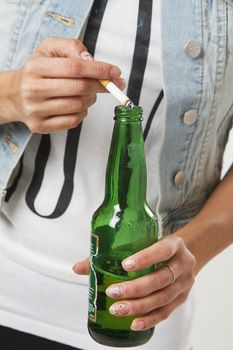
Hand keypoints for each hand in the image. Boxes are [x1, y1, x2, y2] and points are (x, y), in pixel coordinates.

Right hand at [3, 37, 123, 132]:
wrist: (15, 94)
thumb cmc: (37, 71)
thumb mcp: (49, 49)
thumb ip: (71, 47)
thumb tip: (90, 60)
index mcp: (36, 67)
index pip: (75, 67)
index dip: (100, 70)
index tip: (116, 73)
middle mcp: (33, 89)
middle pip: (79, 88)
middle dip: (100, 85)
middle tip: (109, 84)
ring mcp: (35, 110)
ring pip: (78, 106)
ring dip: (91, 99)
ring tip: (87, 93)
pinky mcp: (40, 126)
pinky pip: (72, 121)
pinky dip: (82, 113)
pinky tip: (78, 105)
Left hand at [73, 235, 195, 330]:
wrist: (183, 255)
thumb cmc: (156, 247)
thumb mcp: (144, 242)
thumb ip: (112, 252)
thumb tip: (78, 268)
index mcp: (174, 245)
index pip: (162, 250)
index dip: (146, 258)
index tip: (126, 265)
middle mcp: (182, 264)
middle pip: (161, 278)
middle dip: (136, 288)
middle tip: (113, 292)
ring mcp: (184, 283)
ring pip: (163, 298)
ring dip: (139, 306)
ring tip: (117, 309)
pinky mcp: (182, 299)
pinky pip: (166, 312)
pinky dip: (150, 319)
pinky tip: (134, 323)